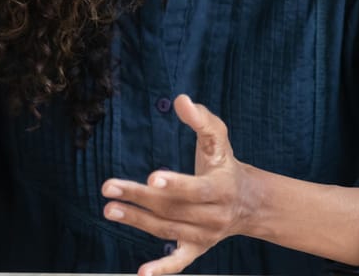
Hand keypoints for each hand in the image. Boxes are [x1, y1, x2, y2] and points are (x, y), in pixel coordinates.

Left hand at [102, 95, 258, 275]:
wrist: (249, 201)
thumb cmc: (225, 164)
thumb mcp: (219, 139)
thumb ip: (202, 119)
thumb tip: (181, 100)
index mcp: (221, 188)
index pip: (196, 190)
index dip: (175, 185)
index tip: (152, 177)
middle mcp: (214, 215)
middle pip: (173, 209)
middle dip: (140, 199)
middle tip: (109, 189)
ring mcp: (205, 234)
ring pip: (168, 230)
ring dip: (137, 221)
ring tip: (110, 209)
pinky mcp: (197, 248)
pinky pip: (180, 262)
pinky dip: (163, 269)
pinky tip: (142, 273)